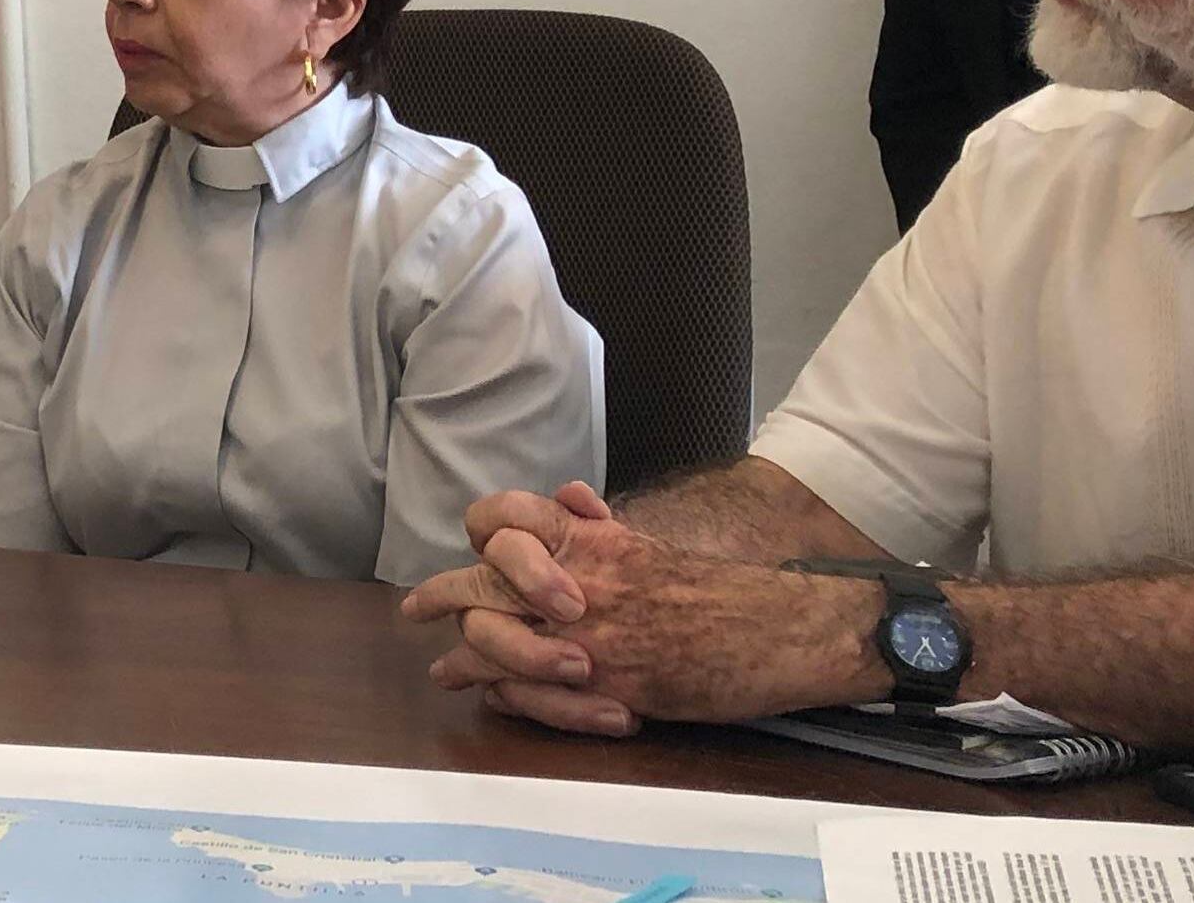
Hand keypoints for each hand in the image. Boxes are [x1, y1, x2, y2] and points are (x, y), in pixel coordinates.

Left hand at [402, 482, 882, 731]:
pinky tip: (495, 696)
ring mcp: (587, 636)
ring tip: (446, 671)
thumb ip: (601, 528)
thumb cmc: (719, 591)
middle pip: (482, 579)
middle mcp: (578, 581)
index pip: (507, 516)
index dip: (483, 532)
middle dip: (443, 596)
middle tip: (415, 609)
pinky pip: (531, 692)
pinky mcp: (605, 687)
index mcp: (591, 541)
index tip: (466, 546)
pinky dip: (507, 695)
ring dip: (464, 657)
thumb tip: (568, 497)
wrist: (779, 632)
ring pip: (493, 639)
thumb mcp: (652, 546)